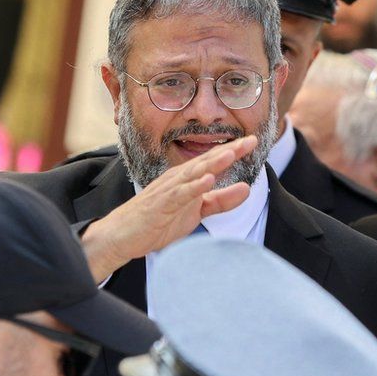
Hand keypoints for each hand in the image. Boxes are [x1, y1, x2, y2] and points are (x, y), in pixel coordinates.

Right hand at [82, 136, 256, 280]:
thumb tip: (247, 189)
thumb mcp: (197, 211)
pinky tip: (207, 181)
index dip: (234, 151)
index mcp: (187, 178)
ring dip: (213, 163)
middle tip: (250, 140)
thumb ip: (221, 201)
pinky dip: (193, 187)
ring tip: (232, 153)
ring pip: (194, 173)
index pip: (214, 161)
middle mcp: (178, 178)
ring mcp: (168, 190)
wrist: (122, 235)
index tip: (254, 141)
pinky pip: (179, 194)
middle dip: (229, 151)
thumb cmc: (159, 220)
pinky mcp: (160, 205)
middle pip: (207, 161)